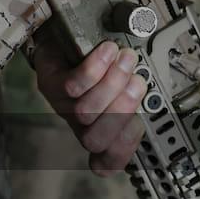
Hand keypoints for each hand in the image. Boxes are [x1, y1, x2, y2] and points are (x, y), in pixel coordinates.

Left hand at [34, 39, 147, 175]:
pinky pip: (74, 84)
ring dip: (113, 83)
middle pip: (95, 140)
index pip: (106, 160)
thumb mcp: (117, 84)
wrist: (60, 38)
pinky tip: (107, 51)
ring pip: (86, 110)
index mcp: (99, 129)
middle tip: (137, 83)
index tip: (139, 125)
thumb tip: (148, 97)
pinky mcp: (50, 83)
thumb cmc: (91, 63)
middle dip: (123, 112)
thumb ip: (131, 97)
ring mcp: (61, 105)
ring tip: (125, 60)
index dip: (122, 151)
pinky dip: (95, 67)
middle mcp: (78, 123)